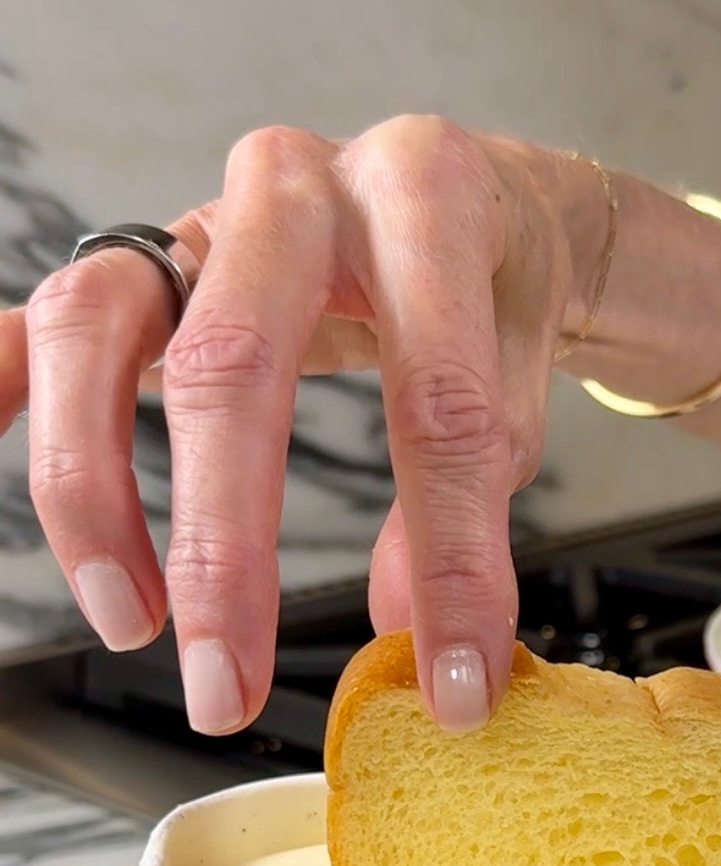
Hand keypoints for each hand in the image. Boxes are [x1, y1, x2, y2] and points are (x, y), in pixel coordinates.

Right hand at [1, 121, 596, 732]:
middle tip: (229, 688)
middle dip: (225, 548)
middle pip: (231, 366)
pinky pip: (41, 319)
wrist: (460, 178)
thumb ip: (477, 484)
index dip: (452, 556)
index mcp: (425, 200)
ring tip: (132, 619)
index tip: (455, 685)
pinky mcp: (145, 258)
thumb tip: (408, 630)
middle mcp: (295, 188)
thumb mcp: (527, 358)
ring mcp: (202, 216)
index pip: (441, 402)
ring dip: (92, 487)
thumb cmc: (492, 271)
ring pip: (95, 327)